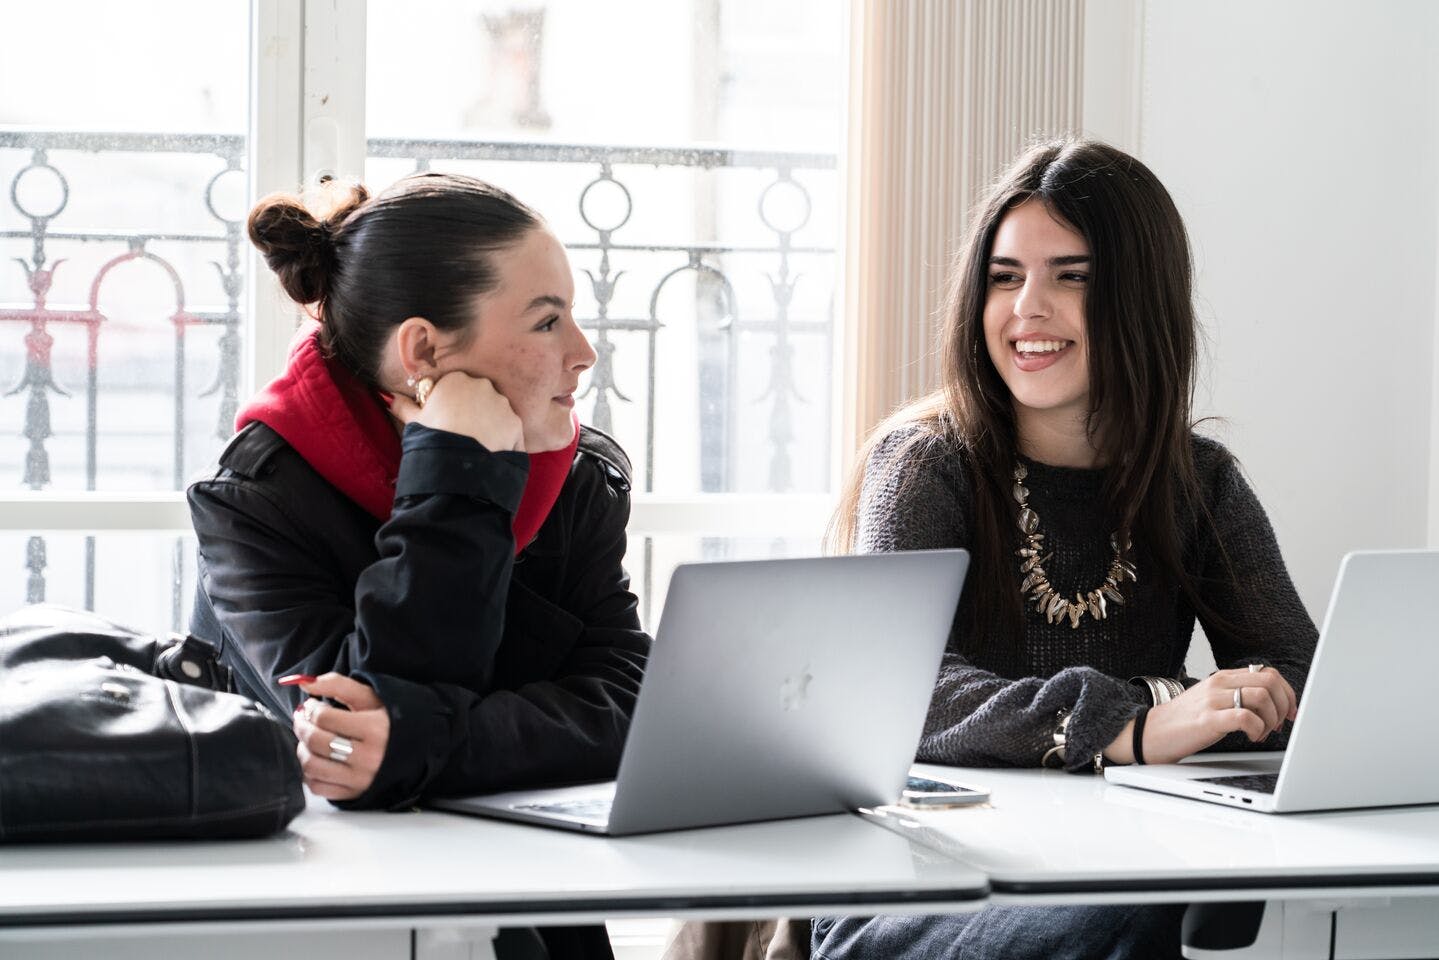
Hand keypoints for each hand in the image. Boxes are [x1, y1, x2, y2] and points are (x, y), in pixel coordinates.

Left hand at [290, 673, 389, 801]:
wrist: (419, 748)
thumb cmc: (392, 720)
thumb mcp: (372, 697)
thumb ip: (338, 684)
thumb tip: (305, 684)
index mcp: (375, 728)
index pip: (325, 718)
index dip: (311, 709)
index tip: (311, 705)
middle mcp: (368, 756)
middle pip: (316, 741)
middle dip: (301, 726)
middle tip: (302, 719)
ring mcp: (360, 778)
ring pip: (313, 766)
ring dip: (302, 749)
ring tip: (308, 739)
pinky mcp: (355, 793)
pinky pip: (318, 787)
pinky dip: (309, 774)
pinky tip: (317, 759)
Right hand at [390, 371, 523, 451]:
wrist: (459, 466)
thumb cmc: (432, 439)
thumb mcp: (414, 423)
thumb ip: (404, 407)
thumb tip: (392, 398)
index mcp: (456, 380)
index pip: (453, 386)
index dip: (448, 403)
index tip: (444, 419)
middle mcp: (482, 386)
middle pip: (476, 396)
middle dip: (470, 410)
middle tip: (460, 433)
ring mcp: (502, 404)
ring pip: (494, 411)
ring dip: (487, 423)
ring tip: (475, 445)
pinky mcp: (516, 424)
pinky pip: (508, 429)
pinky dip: (502, 438)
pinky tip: (489, 452)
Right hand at [1106, 666, 1298, 764]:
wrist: (1150, 732)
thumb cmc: (1184, 721)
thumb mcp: (1212, 700)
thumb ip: (1237, 694)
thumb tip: (1272, 703)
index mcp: (1223, 677)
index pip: (1269, 674)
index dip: (1288, 694)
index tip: (1290, 713)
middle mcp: (1219, 684)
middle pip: (1270, 683)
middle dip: (1284, 707)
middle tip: (1278, 725)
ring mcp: (1213, 700)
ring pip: (1262, 698)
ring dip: (1271, 720)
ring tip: (1261, 733)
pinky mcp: (1208, 720)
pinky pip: (1245, 717)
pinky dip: (1257, 729)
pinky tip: (1251, 737)